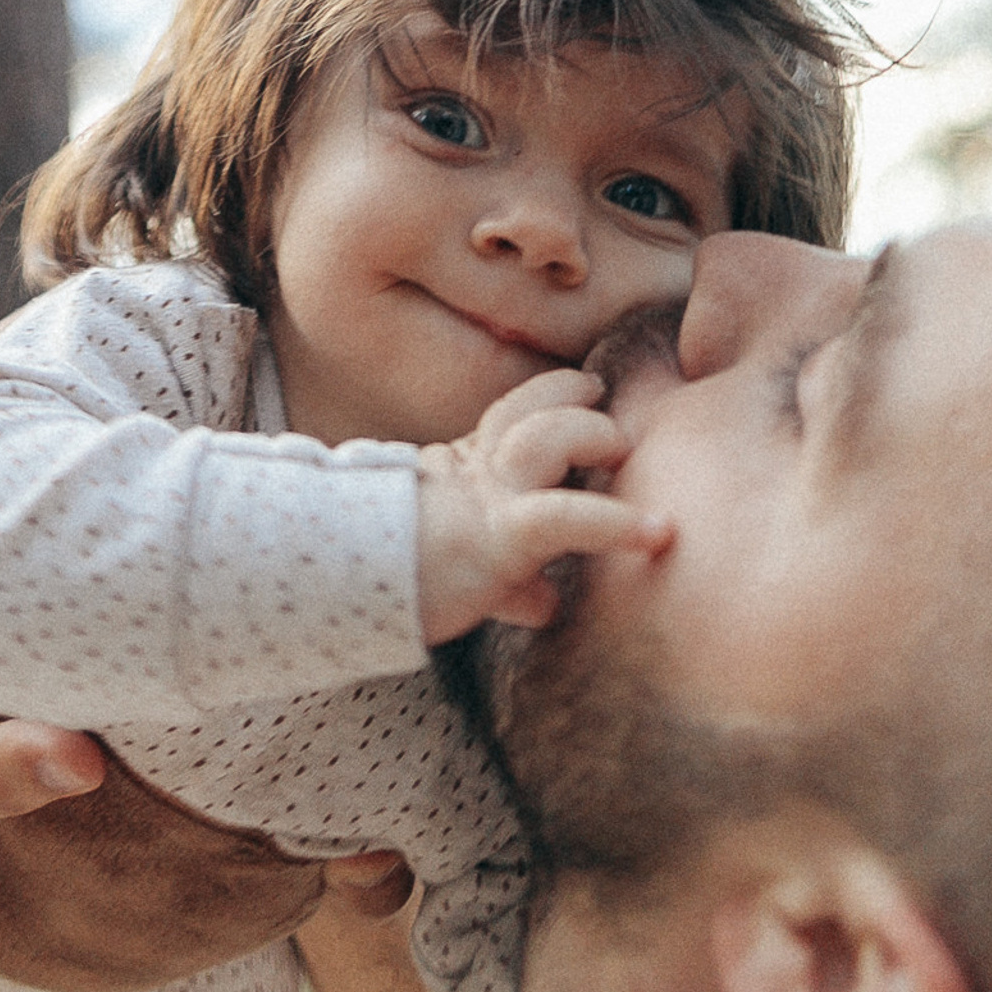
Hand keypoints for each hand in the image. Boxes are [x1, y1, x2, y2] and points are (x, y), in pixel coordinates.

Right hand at [413, 366, 670, 641]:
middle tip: (603, 404)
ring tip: (624, 447)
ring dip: (589, 435)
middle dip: (569, 402)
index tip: (587, 387)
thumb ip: (508, 581)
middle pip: (526, 412)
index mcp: (459, 471)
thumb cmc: (391, 581)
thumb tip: (545, 603)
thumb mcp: (456, 567)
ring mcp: (486, 500)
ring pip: (545, 440)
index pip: (508, 416)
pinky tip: (658, 532)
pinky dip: (615, 523)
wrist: (334, 582)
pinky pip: (565, 517)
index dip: (549, 395)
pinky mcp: (498, 538)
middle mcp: (473, 473)